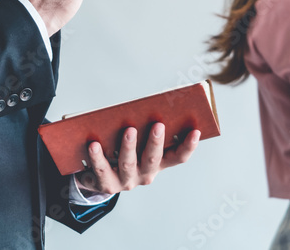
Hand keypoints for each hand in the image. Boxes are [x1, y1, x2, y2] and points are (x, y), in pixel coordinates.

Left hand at [75, 123, 200, 196]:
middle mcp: (146, 174)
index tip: (196, 131)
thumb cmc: (122, 151)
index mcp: (159, 163)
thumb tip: (150, 105)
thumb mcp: (139, 142)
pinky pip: (102, 169)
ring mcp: (127, 181)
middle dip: (156, 142)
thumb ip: (145, 128)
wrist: (99, 177)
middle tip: (158, 125)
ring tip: (129, 130)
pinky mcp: (107, 185)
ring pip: (129, 163)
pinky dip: (97, 156)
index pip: (178, 157)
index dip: (188, 146)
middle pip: (153, 159)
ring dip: (129, 147)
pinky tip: (94, 144)